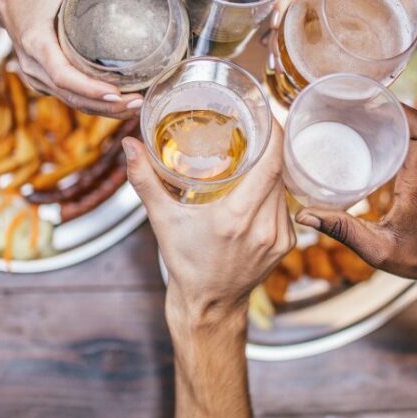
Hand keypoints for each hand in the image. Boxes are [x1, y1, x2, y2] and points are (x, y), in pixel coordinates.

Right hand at [0, 0, 142, 117]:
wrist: (4, 0)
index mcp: (36, 42)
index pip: (64, 76)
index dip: (90, 89)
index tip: (117, 93)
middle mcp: (34, 66)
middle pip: (72, 97)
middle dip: (106, 106)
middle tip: (138, 103)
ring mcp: (38, 78)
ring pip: (73, 103)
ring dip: (104, 111)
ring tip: (135, 107)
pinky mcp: (45, 82)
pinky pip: (71, 99)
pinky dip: (95, 105)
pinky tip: (120, 104)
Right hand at [122, 121, 294, 329]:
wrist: (209, 305)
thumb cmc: (186, 263)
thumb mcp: (162, 220)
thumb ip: (145, 180)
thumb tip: (129, 145)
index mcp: (236, 218)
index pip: (271, 164)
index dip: (274, 133)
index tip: (264, 112)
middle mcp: (264, 227)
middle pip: (279, 171)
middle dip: (270, 143)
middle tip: (253, 123)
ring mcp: (280, 237)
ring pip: (284, 186)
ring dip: (273, 165)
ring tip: (256, 147)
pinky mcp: (287, 243)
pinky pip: (285, 203)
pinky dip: (274, 187)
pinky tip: (259, 180)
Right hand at [296, 106, 416, 286]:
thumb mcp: (377, 250)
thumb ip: (341, 230)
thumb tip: (304, 215)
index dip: (402, 109)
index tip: (371, 102)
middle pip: (415, 123)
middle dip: (385, 109)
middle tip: (349, 107)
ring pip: (414, 130)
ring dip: (388, 121)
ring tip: (353, 118)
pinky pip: (414, 142)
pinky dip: (393, 135)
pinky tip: (369, 139)